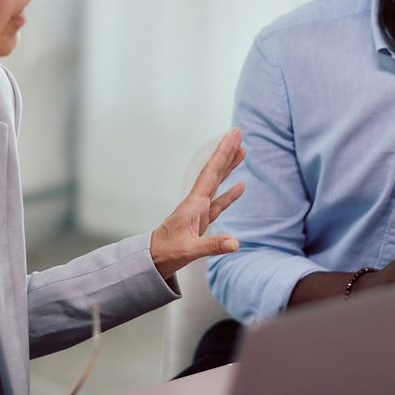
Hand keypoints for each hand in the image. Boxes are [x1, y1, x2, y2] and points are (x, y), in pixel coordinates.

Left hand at [150, 129, 246, 279]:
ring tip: (242, 152)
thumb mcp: (190, 251)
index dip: (223, 153)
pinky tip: (240, 186)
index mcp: (194, 204)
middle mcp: (196, 202)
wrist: (152, 260)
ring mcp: (199, 211)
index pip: (212, 173)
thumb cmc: (166, 253)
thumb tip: (236, 243)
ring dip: (229, 168)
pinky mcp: (201, 221)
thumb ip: (213, 246)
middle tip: (238, 133)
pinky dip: (229, 194)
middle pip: (215, 172)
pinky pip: (219, 203)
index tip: (233, 135)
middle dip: (226, 152)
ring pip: (217, 184)